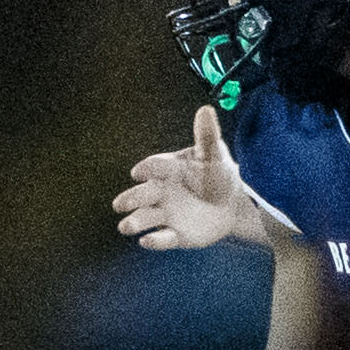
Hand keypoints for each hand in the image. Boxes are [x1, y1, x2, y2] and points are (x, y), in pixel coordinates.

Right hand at [116, 105, 270, 250]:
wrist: (231, 204)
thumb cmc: (217, 174)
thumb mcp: (214, 155)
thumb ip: (207, 136)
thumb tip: (205, 109)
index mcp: (168, 169)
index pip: (154, 167)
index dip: (147, 169)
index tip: (140, 172)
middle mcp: (160, 192)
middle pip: (141, 195)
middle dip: (130, 199)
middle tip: (119, 205)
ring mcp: (165, 214)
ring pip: (145, 218)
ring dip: (135, 221)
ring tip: (125, 226)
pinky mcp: (175, 234)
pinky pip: (163, 238)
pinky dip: (154, 240)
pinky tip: (147, 240)